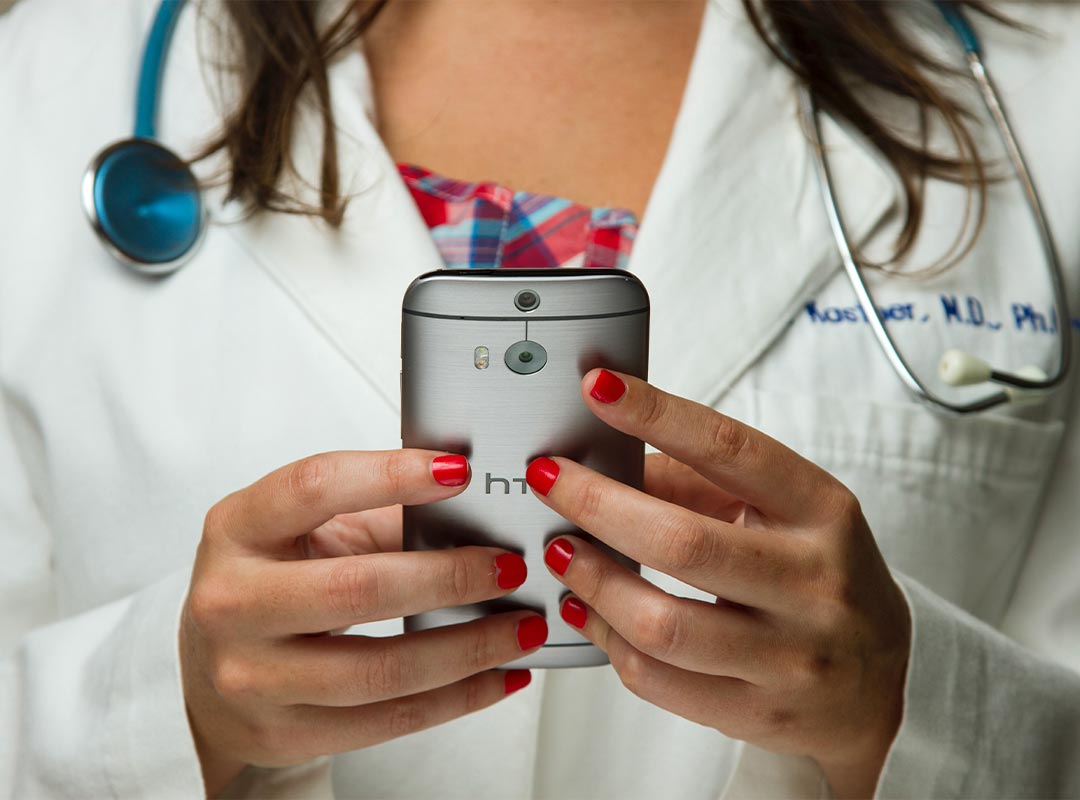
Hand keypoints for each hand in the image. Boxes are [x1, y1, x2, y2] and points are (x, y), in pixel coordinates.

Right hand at [181, 450, 546, 795]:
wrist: (208, 671)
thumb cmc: (269, 582)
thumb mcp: (304, 531)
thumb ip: (380, 515)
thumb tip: (474, 512)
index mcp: (237, 529)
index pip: (314, 487)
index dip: (391, 475)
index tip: (458, 471)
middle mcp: (233, 601)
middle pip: (358, 588)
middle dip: (450, 576)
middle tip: (510, 566)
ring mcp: (252, 676)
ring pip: (381, 668)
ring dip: (469, 647)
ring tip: (521, 626)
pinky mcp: (284, 733)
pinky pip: (388, 720)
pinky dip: (457, 698)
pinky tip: (498, 676)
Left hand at [526, 370, 910, 798]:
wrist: (880, 683)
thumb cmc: (818, 576)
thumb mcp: (784, 513)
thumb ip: (698, 482)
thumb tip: (604, 459)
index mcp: (822, 511)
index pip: (731, 451)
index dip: (658, 415)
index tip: (598, 389)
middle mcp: (814, 583)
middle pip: (682, 543)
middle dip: (596, 505)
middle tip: (549, 481)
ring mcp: (790, 657)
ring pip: (661, 624)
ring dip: (592, 581)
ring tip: (560, 551)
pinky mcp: (759, 713)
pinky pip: (658, 680)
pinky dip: (605, 639)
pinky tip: (584, 609)